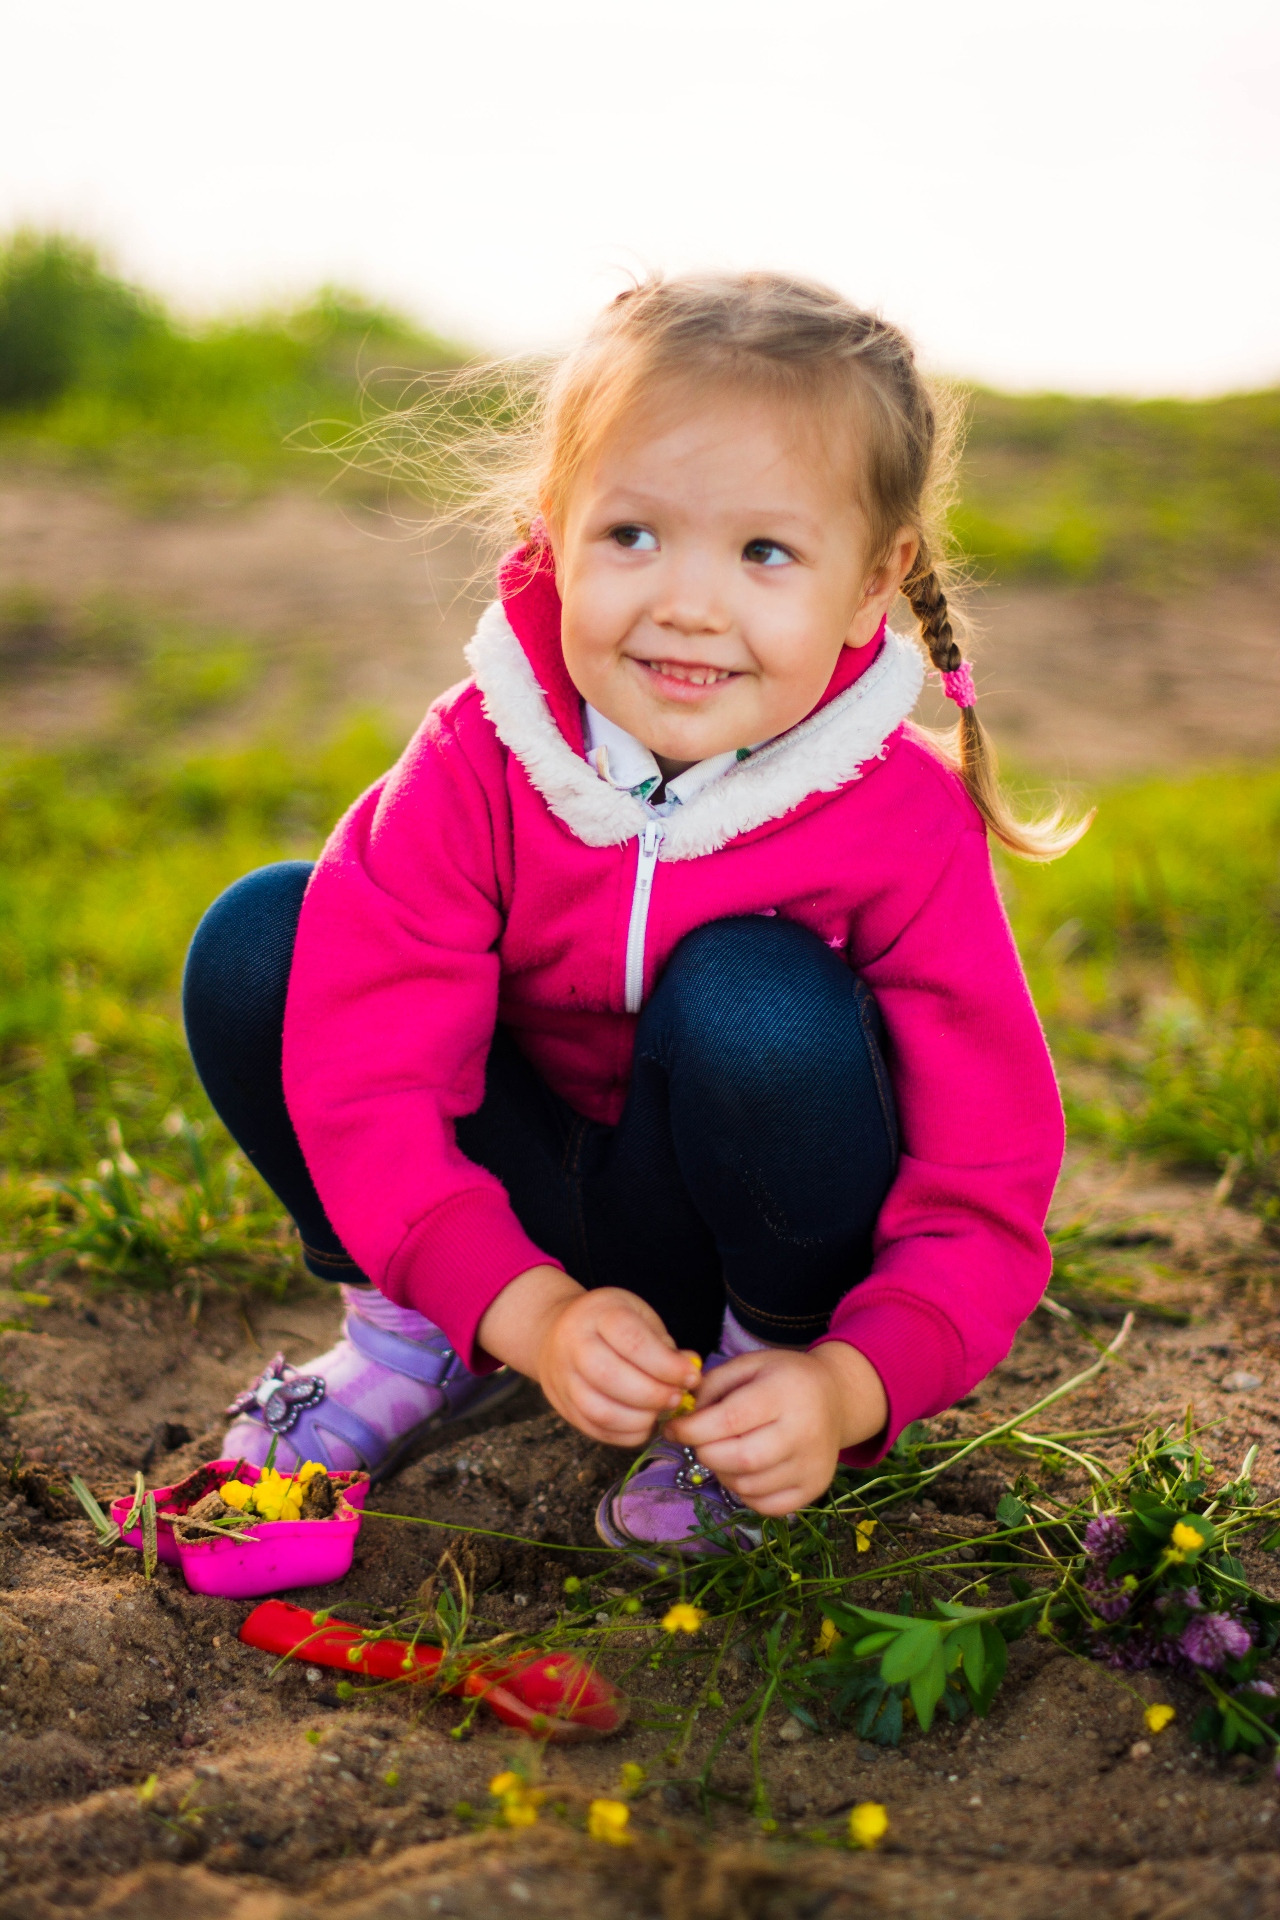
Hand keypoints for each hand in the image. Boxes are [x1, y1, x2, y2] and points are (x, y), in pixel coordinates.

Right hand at [476, 1266, 699, 1447]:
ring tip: (660, 1414)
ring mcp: (563, 1378)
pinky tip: (644, 1425)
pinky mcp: (562, 1406)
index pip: (632, 1341)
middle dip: (652, 1394)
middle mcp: (573, 1344)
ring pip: (599, 1409)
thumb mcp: (637, 1316)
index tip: (691, 1377)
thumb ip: (663, 1344)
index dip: (666, 1365)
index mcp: (598, 1314)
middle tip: (677, 1399)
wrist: (553, 1331)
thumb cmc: (607, 1323)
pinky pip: (594, 1429)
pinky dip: (624, 1434)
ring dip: (638, 1419)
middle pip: (610, 1376)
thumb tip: (690, 1370)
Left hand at [666, 1341, 887, 1515]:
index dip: (693, 1429)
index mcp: (785, 1393)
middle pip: (740, 1458)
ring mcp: (812, 1465)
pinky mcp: (815, 1489)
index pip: (730, 1420)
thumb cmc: (783, 1377)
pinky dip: (745, 1493)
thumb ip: (713, 1385)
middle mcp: (804, 1432)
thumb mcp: (749, 1364)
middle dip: (706, 1453)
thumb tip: (685, 1418)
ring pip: (748, 1486)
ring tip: (724, 1451)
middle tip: (699, 1442)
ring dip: (723, 1473)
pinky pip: (766, 1506)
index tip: (673, 1428)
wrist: (836, 1397)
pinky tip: (745, 1470)